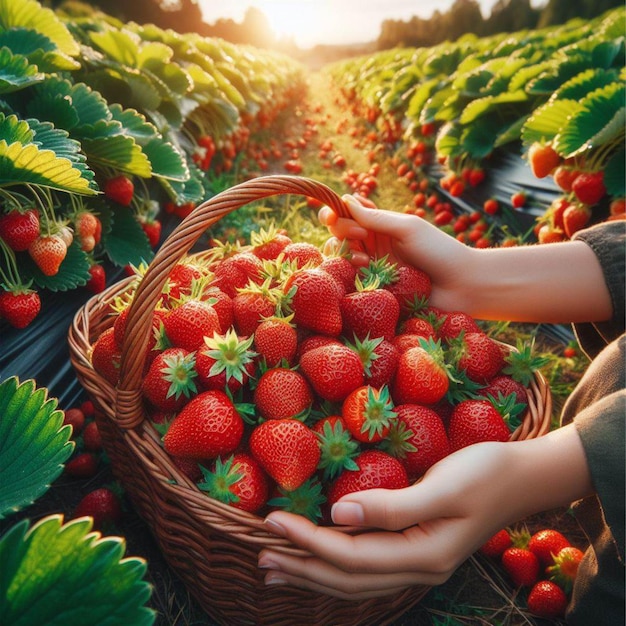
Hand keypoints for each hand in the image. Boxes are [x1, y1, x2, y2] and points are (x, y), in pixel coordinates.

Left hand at [258, 425, 591, 599]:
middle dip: (302, 565)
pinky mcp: (415, 549)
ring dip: (312, 573)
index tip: (273, 521)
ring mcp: (417, 562)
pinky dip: (335, 566)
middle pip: (347, 577)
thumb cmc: (486, 474)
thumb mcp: (444, 487)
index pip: (351, 555)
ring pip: (354, 579)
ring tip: (275, 568)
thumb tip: (337, 515)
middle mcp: (416, 568)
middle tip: (260, 552)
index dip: (309, 540)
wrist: (521, 477)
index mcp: (423, 555)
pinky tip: (318, 562)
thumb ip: (392, 506)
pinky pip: (366, 567)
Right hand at [319, 194, 612, 322]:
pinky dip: (354, 271)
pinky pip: (352, 279)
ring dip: (347, 251)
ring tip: (363, 257)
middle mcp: (374, 245)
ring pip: (342, 256)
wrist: (462, 286)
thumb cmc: (439, 252)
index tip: (335, 212)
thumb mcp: (408, 228)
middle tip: (358, 234)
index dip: (336, 212)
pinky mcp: (375, 289)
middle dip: (341, 229)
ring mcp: (374, 268)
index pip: (349, 214)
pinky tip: (365, 269)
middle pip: (340, 233)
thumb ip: (376, 218)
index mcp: (382, 226)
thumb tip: (346, 200)